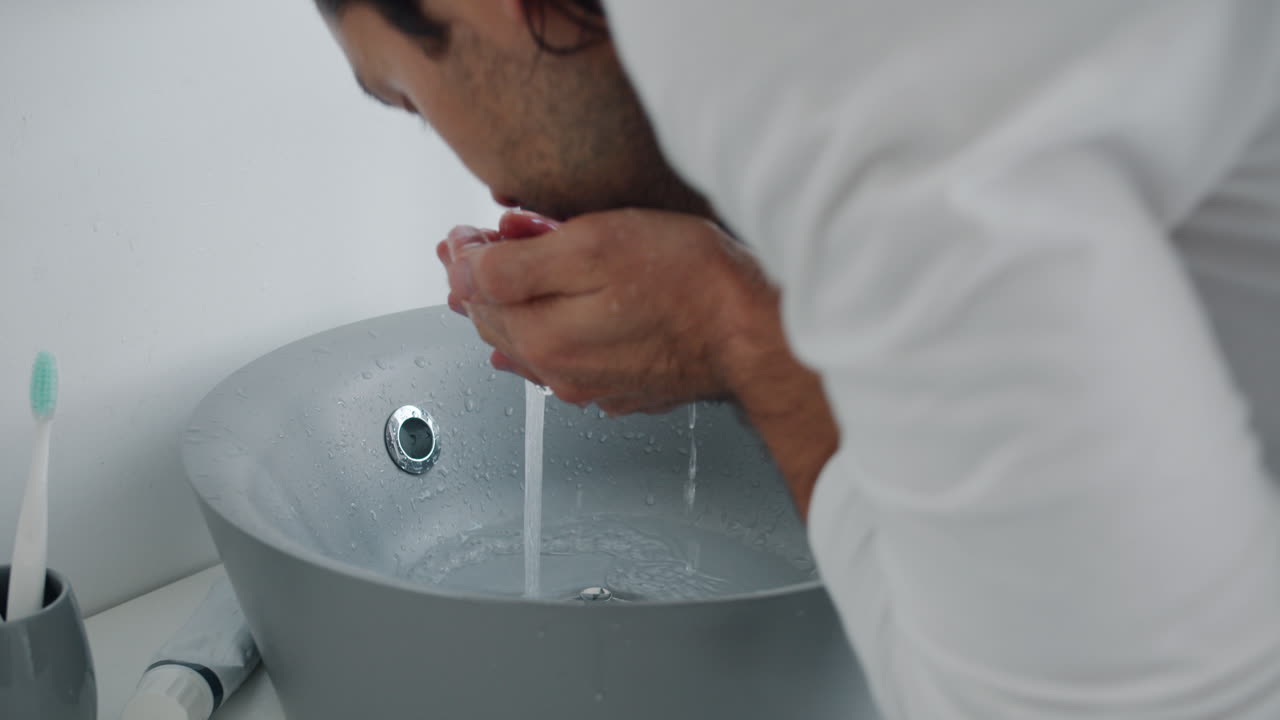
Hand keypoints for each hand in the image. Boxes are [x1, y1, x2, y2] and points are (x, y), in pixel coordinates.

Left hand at [438, 208, 769, 414]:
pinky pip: (567, 365)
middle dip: (479, 282)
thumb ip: (517, 263)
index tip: (464, 230)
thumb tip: (466, 270)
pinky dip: (548, 338)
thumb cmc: (687, 281)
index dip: (464, 253)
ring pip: (529, 346)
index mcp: (543, 337)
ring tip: (501, 280)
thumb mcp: (591, 246)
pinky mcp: (625, 387)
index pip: (475, 291)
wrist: (751, 328)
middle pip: (496, 323)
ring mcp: (594, 386)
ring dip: (510, 310)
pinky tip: (548, 329)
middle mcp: (561, 372)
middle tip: (471, 247)